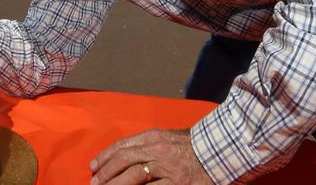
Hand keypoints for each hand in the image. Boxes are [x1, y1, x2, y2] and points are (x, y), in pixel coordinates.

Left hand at [90, 129, 213, 184]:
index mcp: (154, 137)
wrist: (221, 150)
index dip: (105, 156)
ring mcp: (167, 168)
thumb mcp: (169, 137)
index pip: (122, 146)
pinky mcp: (177, 184)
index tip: (94, 166)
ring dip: (115, 184)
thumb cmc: (194, 145)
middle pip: (123, 160)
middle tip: (94, 182)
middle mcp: (157, 150)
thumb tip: (126, 154)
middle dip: (106, 172)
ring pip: (133, 176)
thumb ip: (149, 144)